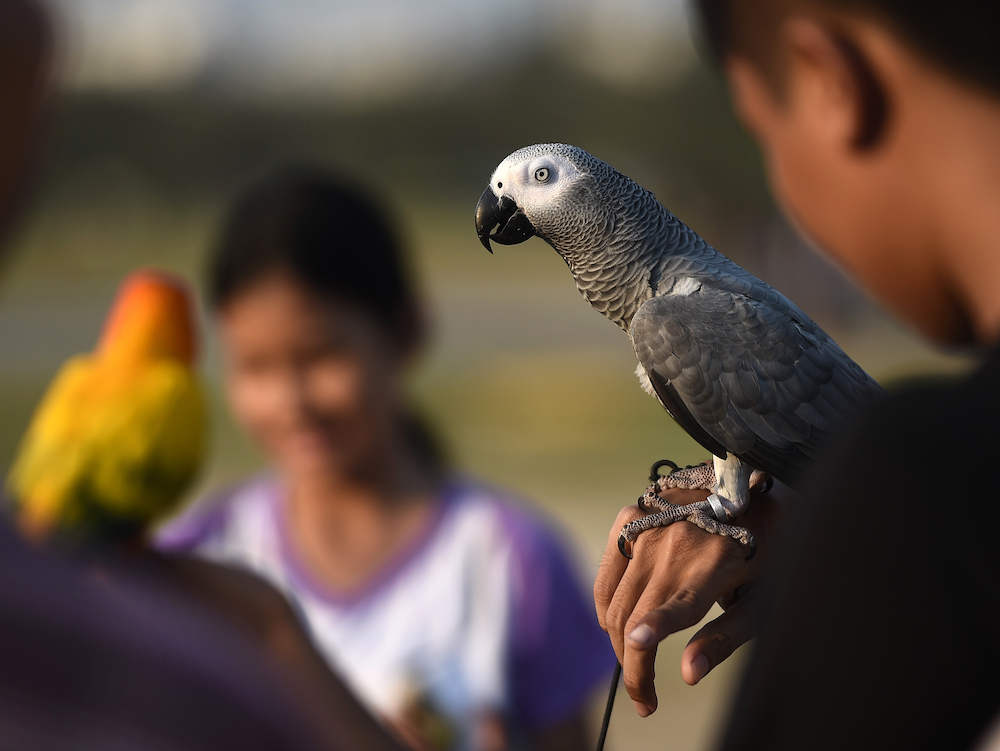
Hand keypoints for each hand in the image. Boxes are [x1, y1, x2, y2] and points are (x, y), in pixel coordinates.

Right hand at [594, 482, 781, 716]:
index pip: (678, 604)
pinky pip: (605, 577)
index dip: (654, 627)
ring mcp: (647, 528)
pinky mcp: (629, 518)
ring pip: (616, 602)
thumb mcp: (758, 600)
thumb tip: (687, 675)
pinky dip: (607, 607)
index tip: (637, 648)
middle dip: (635, 666)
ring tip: (635, 666)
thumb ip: (724, 639)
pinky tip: (621, 627)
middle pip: (636, 616)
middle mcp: (675, 543)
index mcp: (715, 562)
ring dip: (619, 643)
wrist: (744, 489)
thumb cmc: (760, 553)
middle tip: (644, 698)